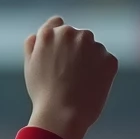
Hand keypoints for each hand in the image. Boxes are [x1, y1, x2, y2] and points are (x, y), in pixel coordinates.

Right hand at [24, 17, 117, 138]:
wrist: (62, 115)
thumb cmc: (43, 93)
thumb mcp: (30, 66)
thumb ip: (33, 45)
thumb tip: (38, 34)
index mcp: (50, 33)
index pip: (57, 23)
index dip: (58, 40)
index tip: (60, 54)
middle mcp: (72, 34)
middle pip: (78, 36)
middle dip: (76, 50)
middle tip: (69, 75)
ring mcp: (93, 45)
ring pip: (93, 48)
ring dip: (90, 59)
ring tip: (79, 83)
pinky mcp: (109, 59)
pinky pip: (106, 62)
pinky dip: (101, 72)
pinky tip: (90, 87)